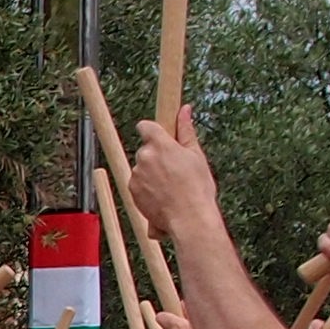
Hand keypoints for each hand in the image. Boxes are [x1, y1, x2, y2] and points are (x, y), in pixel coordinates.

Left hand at [124, 109, 221, 248]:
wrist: (189, 219)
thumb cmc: (196, 188)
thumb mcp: (196, 155)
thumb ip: (186, 131)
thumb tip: (184, 110)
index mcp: (160, 144)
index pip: (145, 126)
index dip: (152, 130)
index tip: (161, 137)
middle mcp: (144, 157)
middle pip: (146, 150)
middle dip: (156, 156)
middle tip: (175, 168)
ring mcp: (136, 175)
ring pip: (142, 168)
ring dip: (152, 174)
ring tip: (171, 186)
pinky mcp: (132, 192)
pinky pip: (138, 185)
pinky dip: (147, 189)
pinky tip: (163, 197)